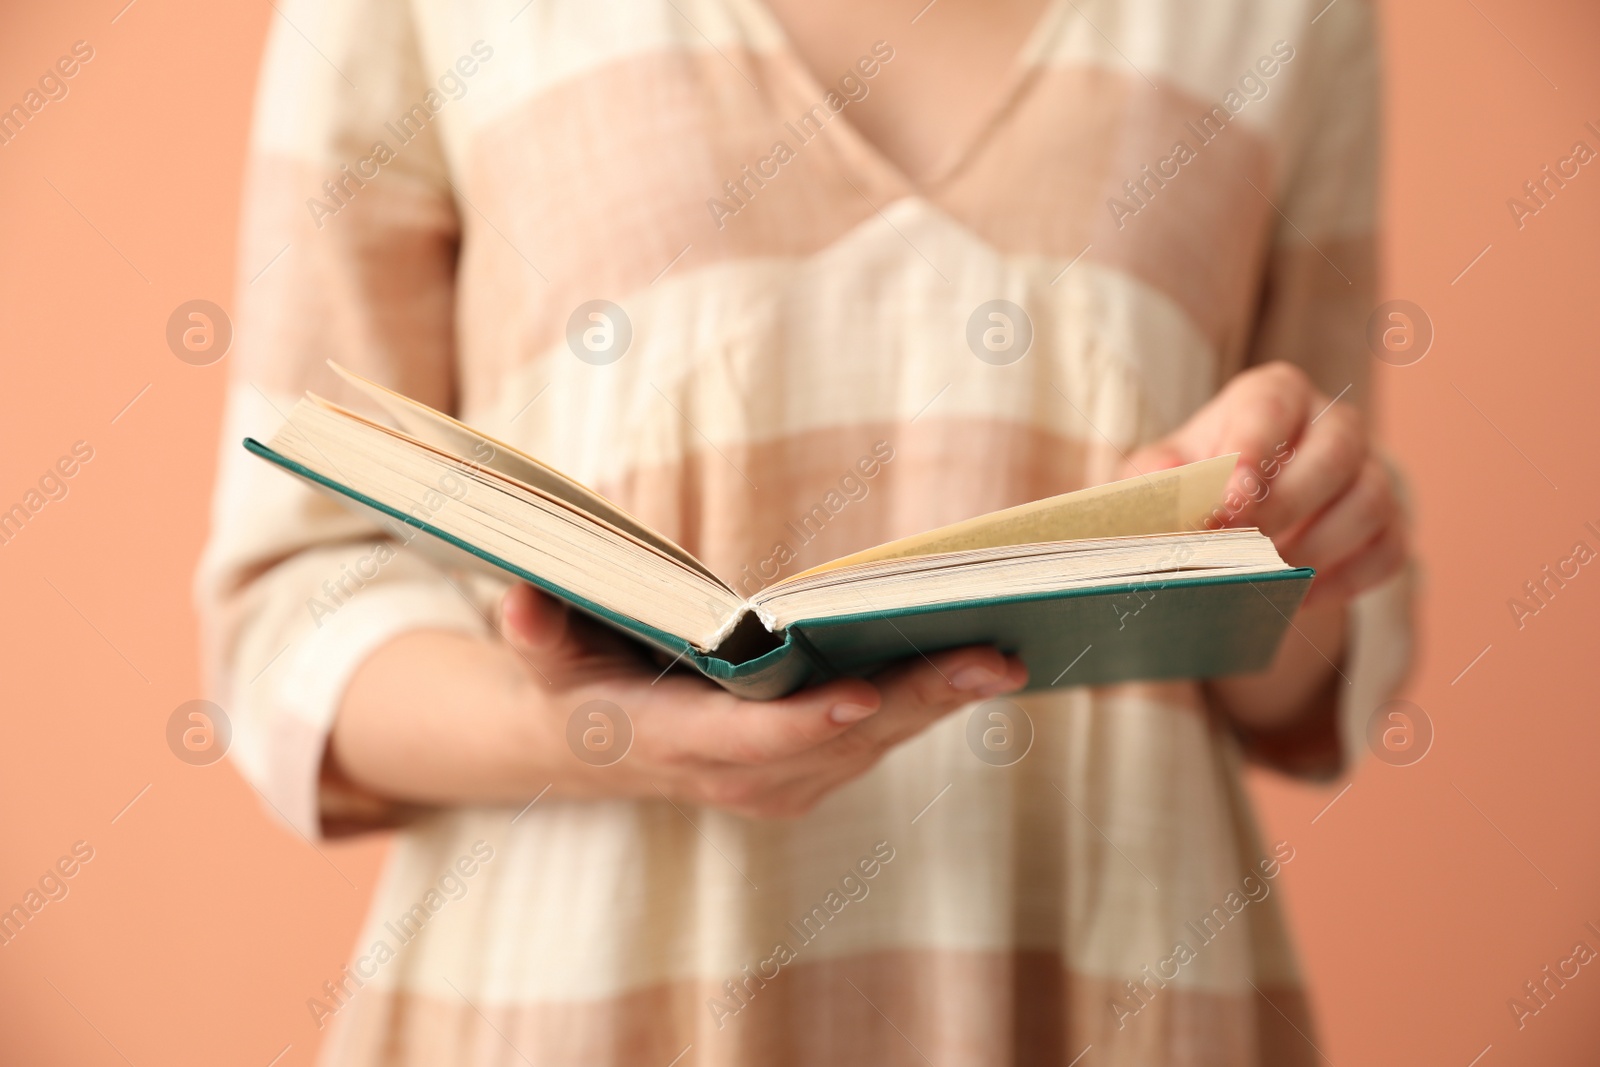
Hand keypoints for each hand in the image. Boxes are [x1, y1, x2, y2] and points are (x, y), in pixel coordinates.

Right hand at [495, 584, 1026, 818]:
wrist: (595, 745)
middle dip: (919, 700)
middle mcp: (739, 776)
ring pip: (875, 742)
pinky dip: (931, 702)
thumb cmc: (574, 681)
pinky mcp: (811, 773)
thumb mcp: (544, 655)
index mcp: (676, 741)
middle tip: (994, 657)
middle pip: (841, 739)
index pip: (750, 740)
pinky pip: (880, 737)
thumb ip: (537, 632)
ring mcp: (783, 782)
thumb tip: (520, 603)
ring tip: (1008, 650)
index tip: (864, 693)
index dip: (806, 720)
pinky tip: (980, 661)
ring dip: (942, 700)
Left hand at [1127, 362, 1405, 609]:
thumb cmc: (1200, 480)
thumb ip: (1158, 475)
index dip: (1251, 453)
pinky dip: (1346, 579)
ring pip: (1368, 501)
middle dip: (1284, 508)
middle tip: (1240, 550)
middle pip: (1332, 454)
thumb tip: (1163, 486)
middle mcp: (1333, 422)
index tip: (1229, 503)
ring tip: (1268, 578)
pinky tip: (1300, 595)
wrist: (1241, 513)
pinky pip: (1387, 549)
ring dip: (1316, 548)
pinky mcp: (1390, 521)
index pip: (1270, 409)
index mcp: (1275, 393)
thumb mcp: (1167, 469)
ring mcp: (1370, 470)